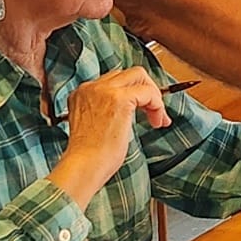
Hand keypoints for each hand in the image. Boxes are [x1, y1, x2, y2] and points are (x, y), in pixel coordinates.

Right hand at [52, 68, 170, 204]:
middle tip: (155, 111)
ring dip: (154, 96)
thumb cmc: (90, 157)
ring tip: (159, 119)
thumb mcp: (95, 125)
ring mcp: (104, 90)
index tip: (143, 110)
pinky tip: (157, 120)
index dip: (134, 93)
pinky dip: (157, 104)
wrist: (85, 166)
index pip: (114, 80)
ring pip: (139, 76)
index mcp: (82, 93)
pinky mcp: (119, 99)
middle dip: (146, 90)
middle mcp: (91, 87)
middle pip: (128, 74)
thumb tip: (133, 108)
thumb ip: (107, 110)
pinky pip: (147, 91)